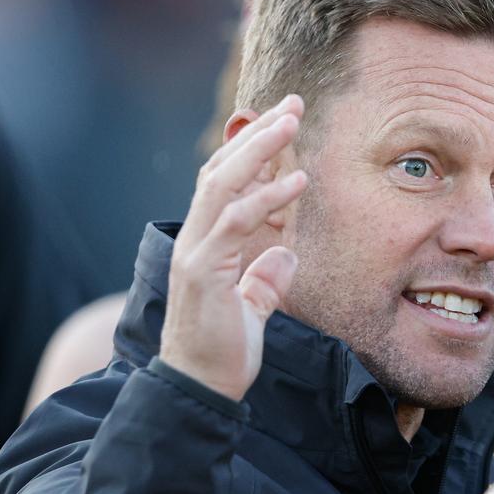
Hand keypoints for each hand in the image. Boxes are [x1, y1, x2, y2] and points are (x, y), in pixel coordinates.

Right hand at [160, 95, 307, 400]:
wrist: (201, 389)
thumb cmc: (225, 350)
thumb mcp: (253, 305)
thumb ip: (264, 278)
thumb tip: (285, 253)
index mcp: (207, 241)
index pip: (226, 180)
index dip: (252, 147)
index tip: (283, 120)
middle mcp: (196, 238)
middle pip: (223, 168)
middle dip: (258, 132)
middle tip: (293, 103)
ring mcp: (196, 252)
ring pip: (224, 183)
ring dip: (260, 149)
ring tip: (293, 123)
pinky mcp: (204, 271)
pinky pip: (236, 223)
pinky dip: (266, 199)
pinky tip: (296, 182)